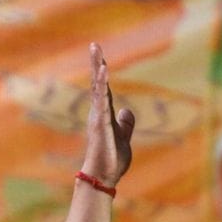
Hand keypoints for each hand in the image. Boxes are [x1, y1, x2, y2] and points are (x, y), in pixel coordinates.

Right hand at [82, 42, 135, 187]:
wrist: (104, 177)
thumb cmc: (112, 159)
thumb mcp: (123, 137)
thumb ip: (125, 124)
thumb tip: (127, 111)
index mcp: (104, 115)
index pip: (104, 89)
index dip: (102, 72)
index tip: (101, 55)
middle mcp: (98, 113)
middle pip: (97, 84)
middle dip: (96, 64)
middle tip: (94, 45)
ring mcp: (98, 118)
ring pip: (98, 89)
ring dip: (98, 69)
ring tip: (97, 52)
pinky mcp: (101, 124)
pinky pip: (102, 101)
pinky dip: (103, 86)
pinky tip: (104, 72)